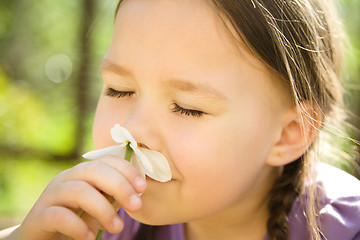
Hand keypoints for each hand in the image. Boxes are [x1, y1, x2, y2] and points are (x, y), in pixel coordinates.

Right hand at [12, 155, 146, 239]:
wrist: (42, 238)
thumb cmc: (76, 219)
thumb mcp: (99, 204)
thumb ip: (113, 195)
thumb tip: (140, 190)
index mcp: (82, 173)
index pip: (106, 160)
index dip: (126, 170)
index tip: (143, 187)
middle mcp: (66, 178)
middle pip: (94, 170)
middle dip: (119, 186)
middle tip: (136, 206)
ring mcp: (51, 195)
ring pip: (78, 191)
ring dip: (103, 209)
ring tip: (117, 228)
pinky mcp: (39, 216)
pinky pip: (59, 215)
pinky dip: (78, 226)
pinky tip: (90, 237)